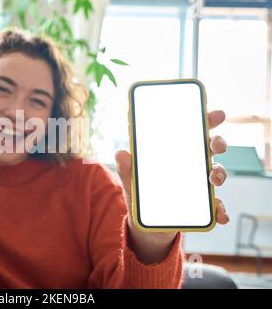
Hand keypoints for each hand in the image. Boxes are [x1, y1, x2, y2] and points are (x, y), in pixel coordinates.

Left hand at [115, 110, 228, 262]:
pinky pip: (216, 205)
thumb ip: (126, 167)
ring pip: (216, 172)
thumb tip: (120, 153)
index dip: (206, 120)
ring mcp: (199, 184)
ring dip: (220, 173)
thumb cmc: (141, 195)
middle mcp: (191, 165)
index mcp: (175, 152)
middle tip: (216, 145)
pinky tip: (220, 214)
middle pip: (210, 148)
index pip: (193, 131)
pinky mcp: (203, 205)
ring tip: (213, 179)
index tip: (215, 114)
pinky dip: (220, 209)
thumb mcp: (131, 180)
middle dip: (218, 142)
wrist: (146, 226)